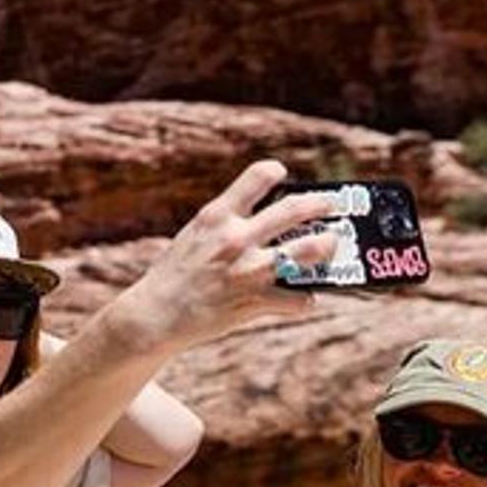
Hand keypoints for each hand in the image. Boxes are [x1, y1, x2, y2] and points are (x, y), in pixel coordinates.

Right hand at [107, 160, 336, 356]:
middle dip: (322, 204)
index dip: (274, 171)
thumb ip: (226, 224)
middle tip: (330, 206)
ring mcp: (249, 270)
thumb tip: (263, 218)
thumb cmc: (175, 273)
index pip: (256, 177)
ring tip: (330, 245)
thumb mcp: (195, 236)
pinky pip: (300, 299)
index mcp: (217, 216)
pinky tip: (301, 298)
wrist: (156, 314)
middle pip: (295, 209)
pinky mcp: (257, 301)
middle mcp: (236, 238)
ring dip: (327, 246)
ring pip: (311, 250)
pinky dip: (305, 299)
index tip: (282, 173)